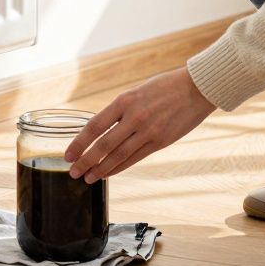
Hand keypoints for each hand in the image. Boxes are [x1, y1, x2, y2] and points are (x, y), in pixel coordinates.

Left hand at [64, 66, 215, 182]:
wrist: (196, 89)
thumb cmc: (164, 87)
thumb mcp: (136, 92)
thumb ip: (120, 110)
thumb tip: (101, 130)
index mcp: (124, 101)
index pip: (94, 126)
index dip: (79, 143)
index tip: (68, 154)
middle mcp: (134, 117)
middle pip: (103, 145)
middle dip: (85, 161)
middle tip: (73, 172)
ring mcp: (148, 131)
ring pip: (118, 156)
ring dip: (100, 169)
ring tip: (88, 178)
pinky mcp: (160, 142)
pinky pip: (134, 158)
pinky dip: (119, 168)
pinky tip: (108, 173)